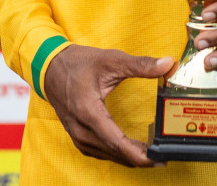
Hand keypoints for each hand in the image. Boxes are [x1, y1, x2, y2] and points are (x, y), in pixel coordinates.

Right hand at [41, 44, 173, 167]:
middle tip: (162, 156)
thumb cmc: (78, 62)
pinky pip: (98, 152)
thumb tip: (168, 64)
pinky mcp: (76, 136)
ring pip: (106, 155)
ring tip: (150, 155)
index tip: (159, 157)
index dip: (139, 154)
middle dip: (140, 158)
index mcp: (88, 111)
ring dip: (128, 158)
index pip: (117, 142)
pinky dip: (115, 154)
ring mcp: (76, 135)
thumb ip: (140, 65)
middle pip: (114, 152)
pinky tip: (129, 151)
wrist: (49, 66)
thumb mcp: (111, 59)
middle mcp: (80, 128)